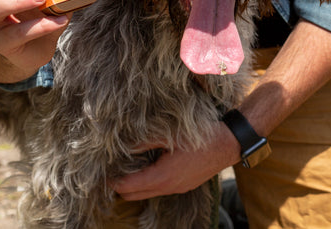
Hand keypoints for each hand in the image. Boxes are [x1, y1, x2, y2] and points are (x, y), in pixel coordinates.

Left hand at [112, 121, 238, 200]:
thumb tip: (123, 145)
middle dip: (120, 186)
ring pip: (148, 194)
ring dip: (135, 185)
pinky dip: (149, 183)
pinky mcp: (185, 185)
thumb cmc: (200, 136)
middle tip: (110, 171)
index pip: (128, 187)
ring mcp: (177, 189)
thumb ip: (144, 141)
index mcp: (161, 176)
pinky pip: (161, 189)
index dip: (112, 182)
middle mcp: (168, 187)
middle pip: (134, 196)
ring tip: (127, 168)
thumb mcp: (169, 135)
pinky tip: (149, 167)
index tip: (101, 173)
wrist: (229, 144)